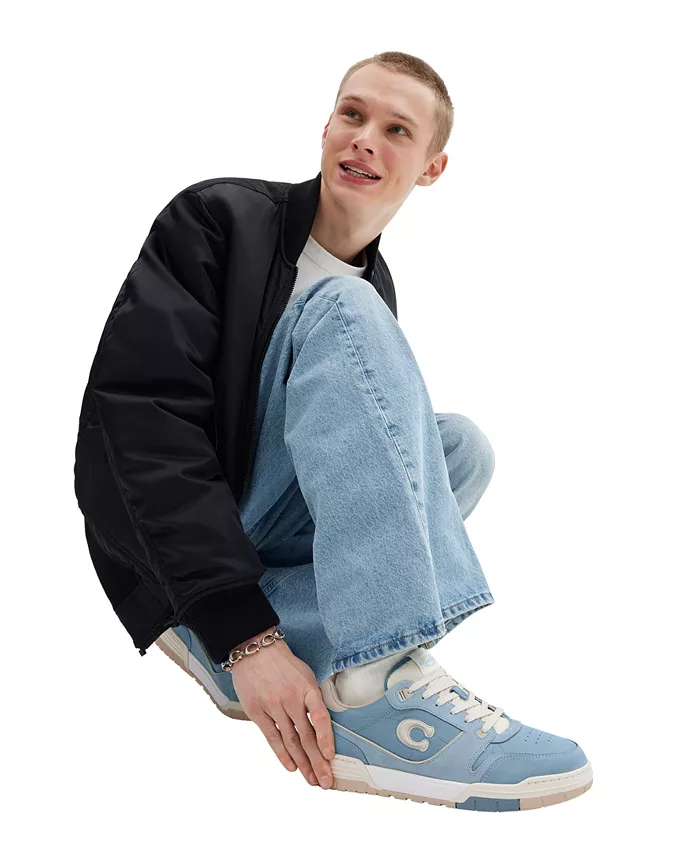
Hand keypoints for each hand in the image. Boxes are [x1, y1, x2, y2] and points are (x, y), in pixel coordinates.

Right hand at [229, 628, 335, 788]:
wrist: (254, 650)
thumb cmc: (282, 663)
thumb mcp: (305, 675)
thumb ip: (313, 698)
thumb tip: (323, 725)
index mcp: (307, 687)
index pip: (320, 717)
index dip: (326, 738)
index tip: (331, 757)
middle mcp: (291, 698)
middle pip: (306, 736)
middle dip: (318, 761)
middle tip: (326, 780)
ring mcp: (273, 705)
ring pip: (291, 740)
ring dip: (302, 763)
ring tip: (311, 779)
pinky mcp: (257, 712)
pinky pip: (272, 737)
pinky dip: (282, 755)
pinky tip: (291, 767)